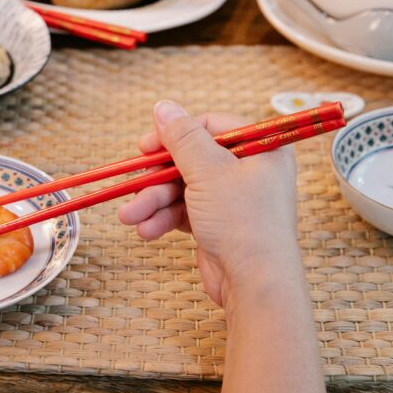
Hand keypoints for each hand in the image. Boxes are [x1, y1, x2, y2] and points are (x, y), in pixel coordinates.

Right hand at [118, 101, 298, 305]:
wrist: (255, 285)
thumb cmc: (242, 222)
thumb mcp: (208, 171)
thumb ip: (182, 138)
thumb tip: (163, 107)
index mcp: (261, 148)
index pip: (211, 127)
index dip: (176, 135)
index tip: (146, 146)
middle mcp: (250, 170)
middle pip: (192, 159)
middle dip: (158, 177)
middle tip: (134, 183)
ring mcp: (233, 199)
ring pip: (182, 188)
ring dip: (154, 202)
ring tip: (131, 216)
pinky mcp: (217, 224)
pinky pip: (184, 211)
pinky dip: (164, 218)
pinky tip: (146, 230)